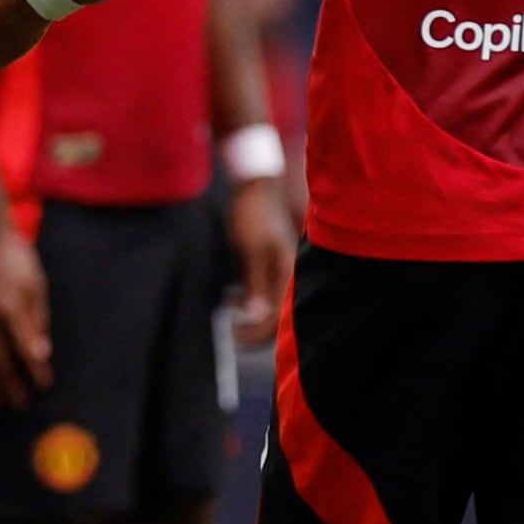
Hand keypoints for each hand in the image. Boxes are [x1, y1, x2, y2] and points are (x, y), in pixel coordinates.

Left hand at [224, 175, 294, 345]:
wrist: (256, 186)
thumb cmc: (255, 214)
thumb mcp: (252, 251)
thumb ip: (256, 285)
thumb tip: (257, 317)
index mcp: (291, 273)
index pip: (278, 319)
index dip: (257, 334)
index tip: (235, 337)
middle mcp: (291, 275)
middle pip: (277, 317)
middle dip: (255, 329)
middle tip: (233, 333)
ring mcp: (282, 271)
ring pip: (271, 307)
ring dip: (251, 316)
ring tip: (231, 314)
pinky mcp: (271, 267)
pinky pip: (264, 294)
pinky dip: (250, 301)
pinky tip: (234, 298)